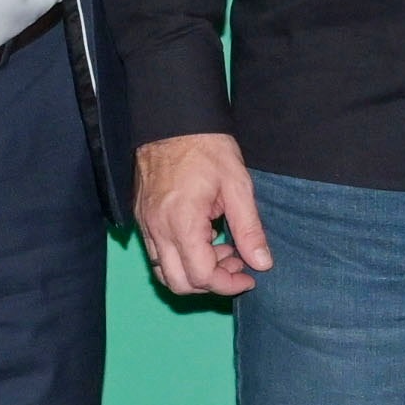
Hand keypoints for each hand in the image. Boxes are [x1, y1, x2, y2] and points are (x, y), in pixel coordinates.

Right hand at [136, 133, 270, 300]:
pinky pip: (157, 253)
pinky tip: (204, 237)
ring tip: (222, 250)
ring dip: (195, 272)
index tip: (249, 276)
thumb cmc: (206, 147)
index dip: (228, 284)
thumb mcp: (238, 186)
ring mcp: (145, 224)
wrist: (173, 120)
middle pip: (178, 283)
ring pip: (164, 271)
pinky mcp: (142, 217)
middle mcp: (157, 229)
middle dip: (211, 283)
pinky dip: (181, 257)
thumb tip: (262, 263)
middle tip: (237, 263)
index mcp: (181, 222)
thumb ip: (249, 229)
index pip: (201, 276)